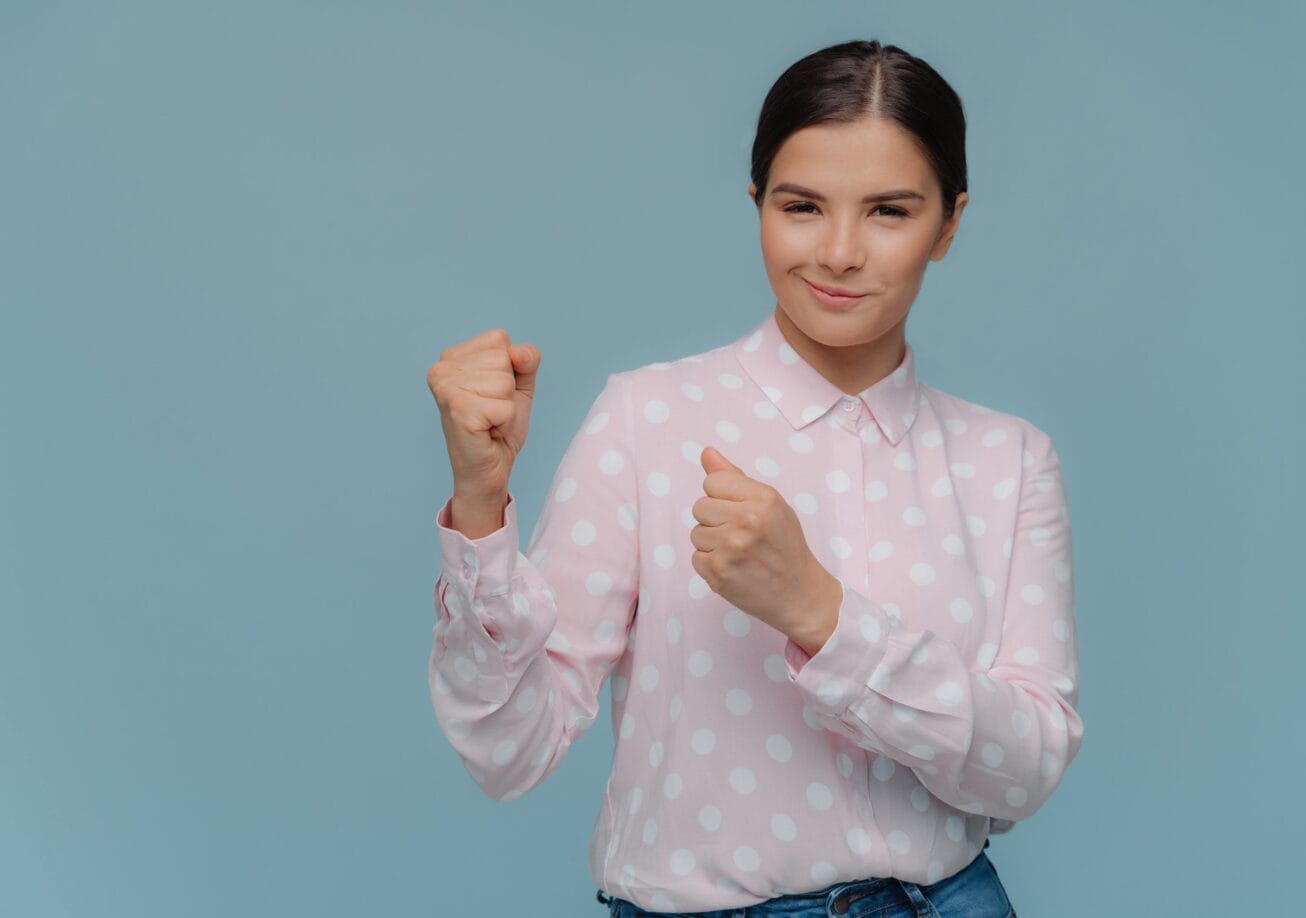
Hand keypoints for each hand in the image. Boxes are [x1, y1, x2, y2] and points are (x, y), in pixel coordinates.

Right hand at [426, 328, 540, 498]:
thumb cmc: (498, 427)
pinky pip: (506, 407)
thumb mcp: (519, 385)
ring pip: (505, 383)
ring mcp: (446, 389)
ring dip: (506, 408)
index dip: (508, 369)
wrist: (488, 469)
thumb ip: (525, 359)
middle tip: (491, 411)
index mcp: (451, 357)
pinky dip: (505, 423)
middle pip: (503, 359)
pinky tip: (488, 432)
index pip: (499, 339)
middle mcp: (441, 369)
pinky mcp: (458, 411)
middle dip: (508, 390)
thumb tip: (518, 352)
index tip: (492, 394)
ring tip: (489, 421)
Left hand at [689, 446, 839, 649]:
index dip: (723, 497)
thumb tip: (706, 453)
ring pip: (695, 533)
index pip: (712, 482)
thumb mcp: (771, 504)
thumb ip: (735, 477)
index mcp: (763, 499)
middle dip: (715, 520)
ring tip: (738, 553)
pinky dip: (711, 564)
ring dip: (712, 543)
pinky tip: (733, 568)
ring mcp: (731, 548)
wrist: (799, 593)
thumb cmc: (784, 545)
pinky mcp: (719, 572)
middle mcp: (747, 520)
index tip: (740, 511)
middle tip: (741, 535)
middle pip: (699, 506)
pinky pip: (696, 558)